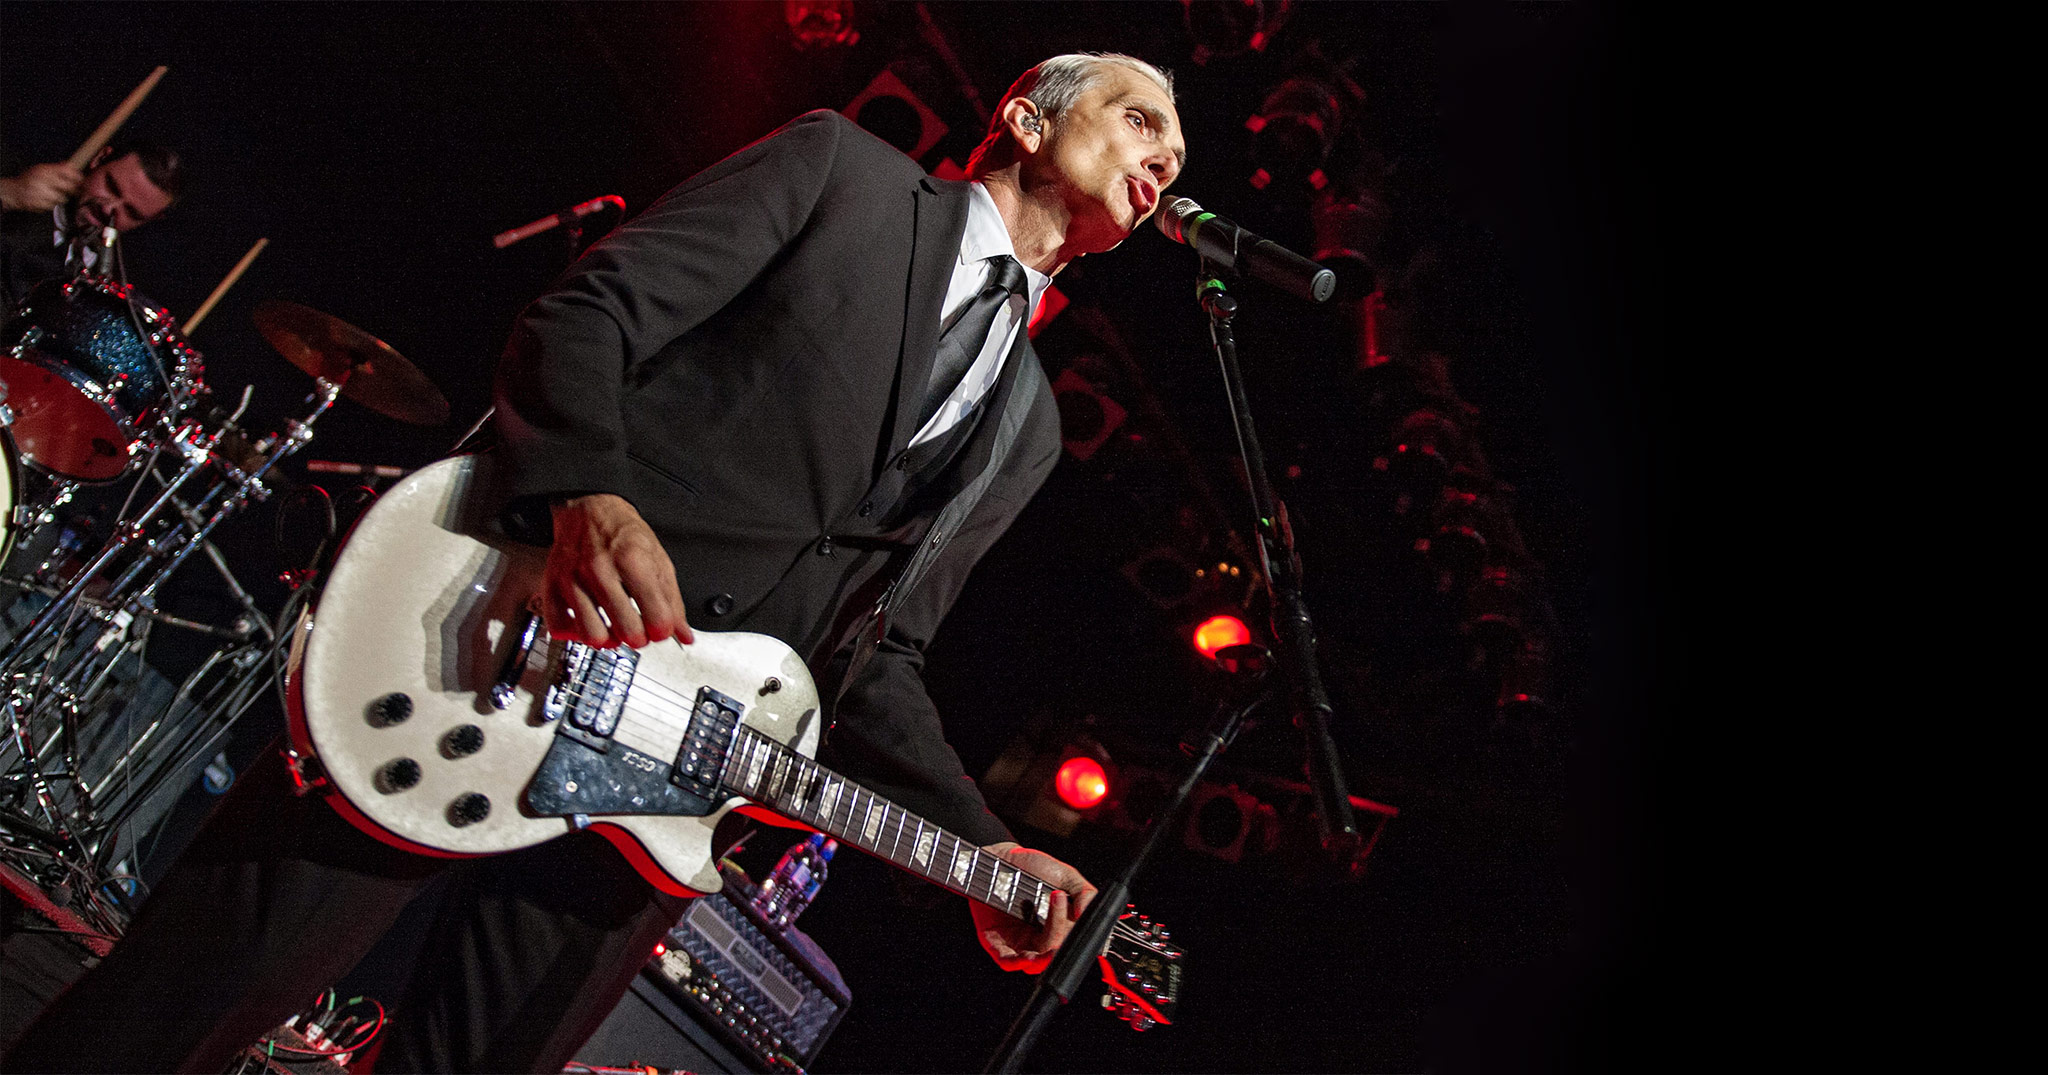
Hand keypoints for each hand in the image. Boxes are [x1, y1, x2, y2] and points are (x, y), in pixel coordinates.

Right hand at [0, 163, 82, 212]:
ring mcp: (40, 192)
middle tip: (70, 189)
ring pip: (62, 198)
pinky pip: (53, 206)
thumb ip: (56, 168)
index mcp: (45, 170)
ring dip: (60, 197)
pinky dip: (51, 204)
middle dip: (72, 189)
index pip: (68, 171)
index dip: (78, 176)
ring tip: (52, 194)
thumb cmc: (29, 179)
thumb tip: (73, 166)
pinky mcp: (39, 203)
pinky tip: (45, 199)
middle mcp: (43, 180)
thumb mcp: (41, 169)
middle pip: (69, 187)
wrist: (13, 191)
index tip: (81, 180)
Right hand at [540, 493, 690, 648]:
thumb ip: (672, 600)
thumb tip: (684, 634)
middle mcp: (600, 571)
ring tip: (614, 631)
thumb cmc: (624, 533)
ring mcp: (573, 579)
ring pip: (592, 635)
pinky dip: (573, 634)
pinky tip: (588, 624)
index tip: (661, 628)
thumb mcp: (658, 560)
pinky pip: (558, 626)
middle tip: (640, 630)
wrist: (590, 508)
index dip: (663, 630)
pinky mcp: (553, 584)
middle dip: (639, 638)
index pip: (656, 617)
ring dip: (608, 641)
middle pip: (627, 631)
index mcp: (633, 561)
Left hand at [971, 842, 1097, 973]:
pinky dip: (1014, 963)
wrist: (1001, 859)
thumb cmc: (1033, 867)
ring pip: (1033, 962)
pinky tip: (1024, 956)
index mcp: (1060, 925)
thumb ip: (1084, 892)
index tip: (1076, 917)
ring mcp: (1019, 942)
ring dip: (1040, 960)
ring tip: (1047, 947)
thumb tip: (1086, 912)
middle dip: (1058, 939)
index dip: (1077, 939)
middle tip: (1059, 910)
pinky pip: (1006, 961)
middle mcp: (1040, 937)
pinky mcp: (996, 942)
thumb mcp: (1066, 875)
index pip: (1073, 942)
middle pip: (1054, 951)